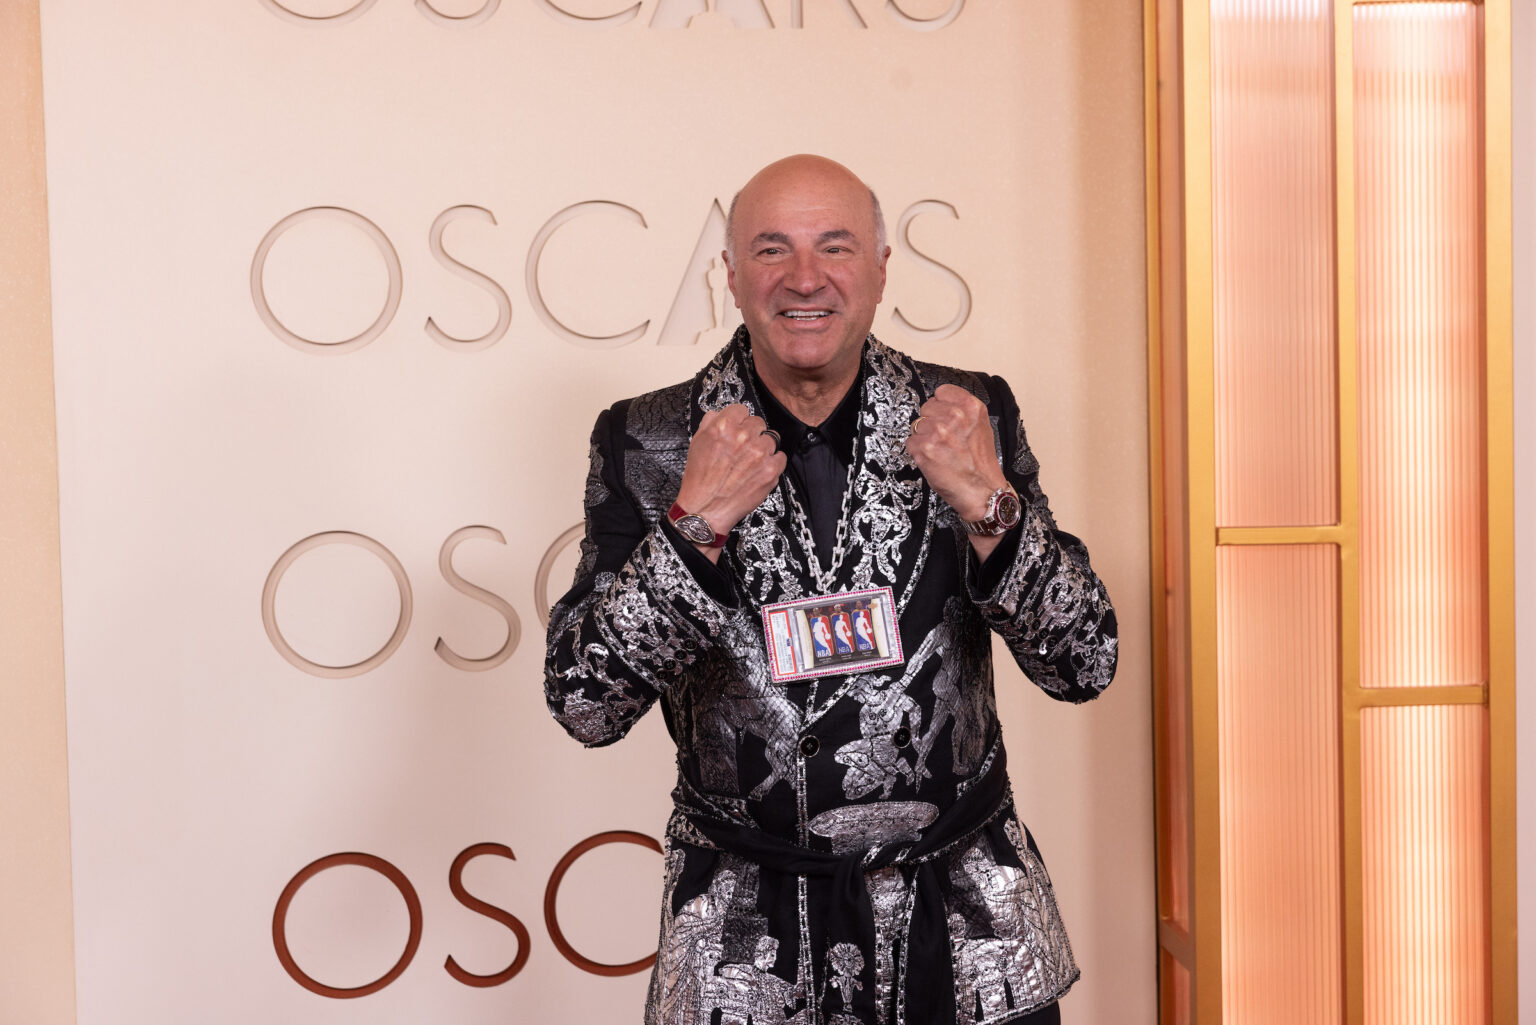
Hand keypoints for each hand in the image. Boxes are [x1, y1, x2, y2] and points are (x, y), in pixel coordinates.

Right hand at [674, 404, 786, 560]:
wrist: (706, 510)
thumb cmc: (700, 479)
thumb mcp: (697, 442)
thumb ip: (711, 422)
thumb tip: (722, 413)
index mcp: (723, 427)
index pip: (742, 409)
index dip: (738, 420)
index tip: (737, 429)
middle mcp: (743, 437)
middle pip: (758, 422)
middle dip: (751, 434)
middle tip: (742, 449)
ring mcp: (760, 453)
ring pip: (771, 438)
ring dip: (763, 448)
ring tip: (750, 462)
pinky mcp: (771, 470)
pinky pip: (780, 456)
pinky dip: (772, 462)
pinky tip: (759, 470)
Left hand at [904, 384, 1009, 559]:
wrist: (981, 491)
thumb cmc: (981, 463)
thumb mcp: (981, 427)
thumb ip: (963, 411)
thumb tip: (942, 404)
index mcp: (971, 407)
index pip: (941, 392)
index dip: (941, 406)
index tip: (945, 417)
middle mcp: (955, 416)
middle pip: (926, 408)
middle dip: (932, 422)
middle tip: (945, 439)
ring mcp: (938, 432)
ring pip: (917, 425)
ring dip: (925, 437)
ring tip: (941, 451)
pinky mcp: (924, 449)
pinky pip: (911, 442)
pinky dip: (918, 452)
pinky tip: (934, 459)